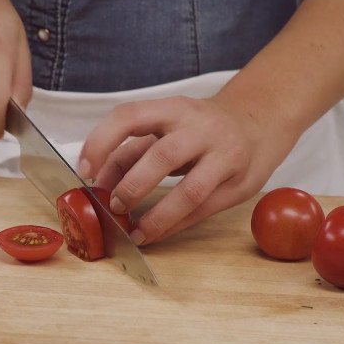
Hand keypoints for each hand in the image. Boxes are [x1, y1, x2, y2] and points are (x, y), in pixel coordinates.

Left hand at [78, 94, 298, 244]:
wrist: (259, 120)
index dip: (101, 142)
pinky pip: (203, 209)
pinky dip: (174, 225)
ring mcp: (224, 154)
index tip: (85, 171)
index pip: (129, 116)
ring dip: (156, 215)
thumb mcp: (164, 128)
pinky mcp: (240, 182)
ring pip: (189, 190)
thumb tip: (98, 184)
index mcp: (173, 109)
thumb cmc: (199, 128)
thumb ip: (131, 152)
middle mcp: (200, 127)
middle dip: (132, 186)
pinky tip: (156, 234)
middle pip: (162, 156)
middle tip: (114, 206)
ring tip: (135, 231)